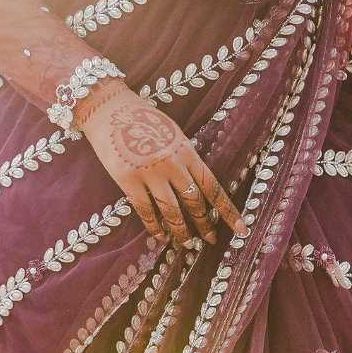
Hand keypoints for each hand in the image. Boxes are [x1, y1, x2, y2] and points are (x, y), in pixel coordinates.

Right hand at [75, 82, 246, 248]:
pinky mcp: (127, 180)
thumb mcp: (174, 134)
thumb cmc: (143, 119)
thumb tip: (197, 186)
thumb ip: (185, 158)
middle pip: (194, 203)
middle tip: (209, 240)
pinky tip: (160, 235)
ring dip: (181, 231)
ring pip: (172, 212)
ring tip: (187, 244)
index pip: (213, 187)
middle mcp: (172, 164)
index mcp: (187, 152)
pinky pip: (145, 210)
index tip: (241, 228)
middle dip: (204, 225)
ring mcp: (149, 173)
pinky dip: (154, 226)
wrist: (110, 108)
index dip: (228, 211)